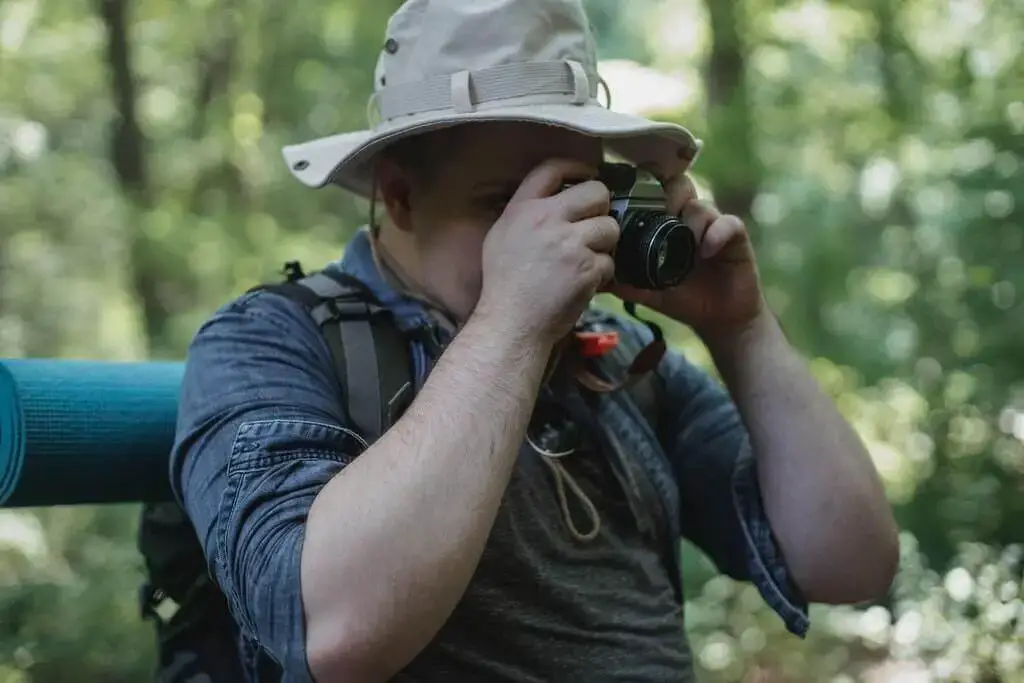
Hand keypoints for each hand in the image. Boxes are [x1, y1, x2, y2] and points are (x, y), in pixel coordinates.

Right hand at [475, 159, 620, 347]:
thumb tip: (555, 201)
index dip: (577, 167)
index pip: (552, 168)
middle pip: (596, 192)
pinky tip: (585, 284)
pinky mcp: (587, 268)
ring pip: (610, 227)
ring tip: (588, 260)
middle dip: (601, 208)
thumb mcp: (501, 238)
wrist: (511, 324)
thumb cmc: (503, 286)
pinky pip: (610, 262)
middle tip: (594, 225)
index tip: (587, 174)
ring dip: (604, 244)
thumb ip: (525, 214)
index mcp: (523, 209)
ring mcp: (570, 243)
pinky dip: (602, 275)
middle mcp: (547, 219)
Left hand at [607, 173, 766, 346]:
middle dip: (667, 197)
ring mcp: (713, 226)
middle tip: (659, 219)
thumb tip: (596, 278)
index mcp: (666, 225)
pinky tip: (706, 253)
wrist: (718, 319)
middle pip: (678, 186)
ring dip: (690, 220)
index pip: (655, 192)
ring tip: (686, 243)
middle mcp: (689, 219)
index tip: (632, 206)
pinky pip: (727, 224)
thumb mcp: (647, 290)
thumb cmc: (682, 298)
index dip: (644, 192)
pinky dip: (715, 234)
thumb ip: (624, 282)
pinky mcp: (735, 237)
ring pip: (700, 204)